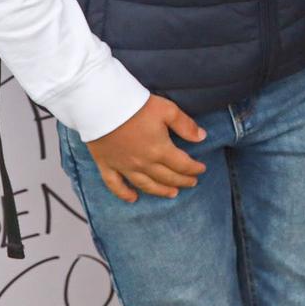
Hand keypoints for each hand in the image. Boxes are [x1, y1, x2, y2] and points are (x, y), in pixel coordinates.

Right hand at [84, 95, 206, 201]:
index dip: (194, 169)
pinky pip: (115, 185)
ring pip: (146, 184)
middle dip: (182, 181)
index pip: (182, 165)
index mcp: (160, 150)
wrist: (103, 106)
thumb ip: (185, 125)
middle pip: (166, 177)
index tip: (201, 170)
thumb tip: (201, 137)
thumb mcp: (168, 110)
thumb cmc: (137, 106)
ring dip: (160, 191)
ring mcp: (124, 166)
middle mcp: (143, 163)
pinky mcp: (107, 165)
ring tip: (172, 193)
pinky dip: (124, 194)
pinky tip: (133, 199)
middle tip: (192, 183)